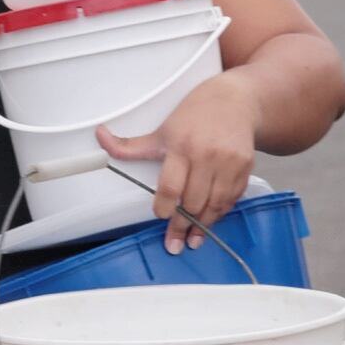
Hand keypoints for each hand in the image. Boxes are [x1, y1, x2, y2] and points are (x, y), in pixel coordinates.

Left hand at [96, 74, 258, 255]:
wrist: (235, 100)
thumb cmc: (195, 114)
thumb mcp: (162, 129)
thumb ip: (131, 144)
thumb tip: (99, 136)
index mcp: (181, 146)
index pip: (171, 186)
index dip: (164, 207)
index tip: (160, 216)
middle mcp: (206, 156)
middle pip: (192, 201)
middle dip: (181, 225)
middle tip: (173, 244)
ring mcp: (228, 163)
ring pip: (214, 205)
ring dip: (202, 226)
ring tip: (192, 241)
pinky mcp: (245, 167)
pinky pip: (232, 198)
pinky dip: (220, 213)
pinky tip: (210, 222)